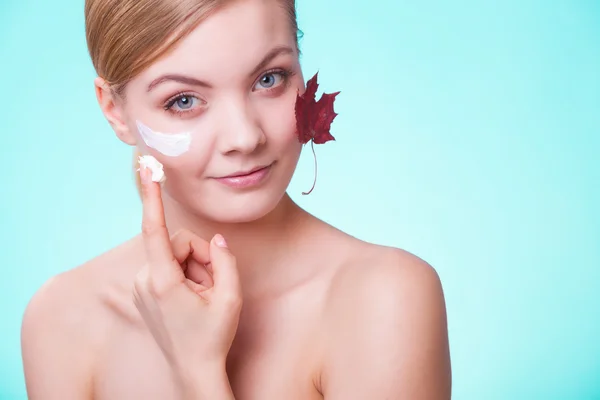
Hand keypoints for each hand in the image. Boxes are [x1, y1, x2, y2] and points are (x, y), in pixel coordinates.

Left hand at [132, 166, 242, 385]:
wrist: (193, 371)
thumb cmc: (213, 336)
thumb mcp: (230, 297)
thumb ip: (225, 260)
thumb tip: (215, 239)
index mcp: (163, 281)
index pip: (154, 230)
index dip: (151, 197)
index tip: (147, 170)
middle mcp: (145, 281)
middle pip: (178, 243)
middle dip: (200, 257)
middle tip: (214, 285)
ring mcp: (142, 287)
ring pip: (174, 255)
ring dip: (194, 269)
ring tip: (203, 296)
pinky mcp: (145, 291)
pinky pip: (168, 267)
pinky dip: (185, 276)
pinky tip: (193, 298)